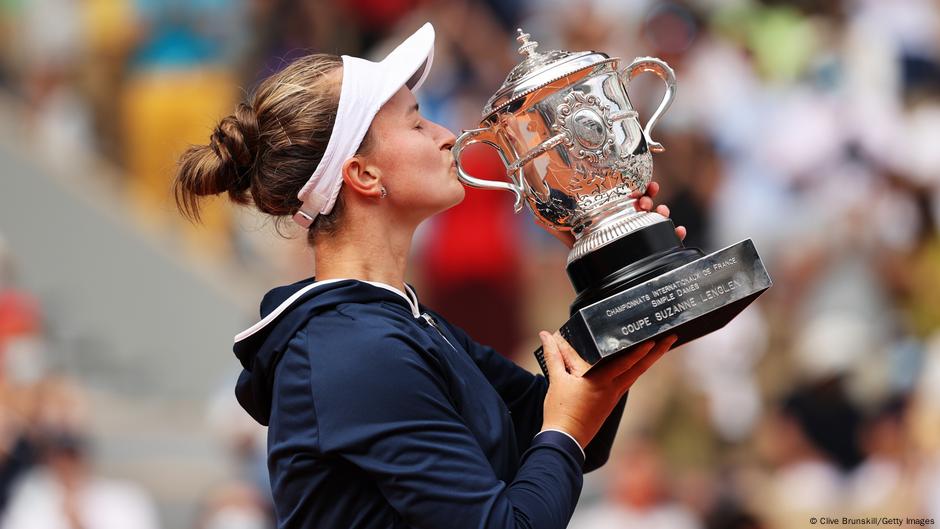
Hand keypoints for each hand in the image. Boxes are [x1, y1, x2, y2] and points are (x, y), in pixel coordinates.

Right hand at [538, 331, 677, 448]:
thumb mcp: (556, 379)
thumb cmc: (560, 411)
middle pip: (639, 367)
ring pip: (635, 375)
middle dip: (656, 352)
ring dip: (647, 361)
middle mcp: (612, 389)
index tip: (655, 337)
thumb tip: (545, 335)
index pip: (626, 362)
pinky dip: (633, 372)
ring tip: (658, 348)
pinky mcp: (610, 403)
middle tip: (671, 338)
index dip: (641, 349)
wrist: (565, 440)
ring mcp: (613, 397)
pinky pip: (626, 383)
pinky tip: (634, 367)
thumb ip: (553, 355)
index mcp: (601, 381)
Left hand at [548, 182, 686, 247]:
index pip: (629, 194)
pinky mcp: (650, 247)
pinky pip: (667, 239)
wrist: (596, 276)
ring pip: (658, 218)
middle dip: (650, 198)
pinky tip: (678, 231)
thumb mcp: (570, 238)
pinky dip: (675, 234)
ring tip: (662, 213)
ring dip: (663, 212)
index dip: (638, 187)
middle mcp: (630, 220)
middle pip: (646, 203)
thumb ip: (555, 227)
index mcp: (615, 212)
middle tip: (647, 202)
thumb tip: (536, 217)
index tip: (645, 185)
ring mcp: (641, 233)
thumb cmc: (586, 252)